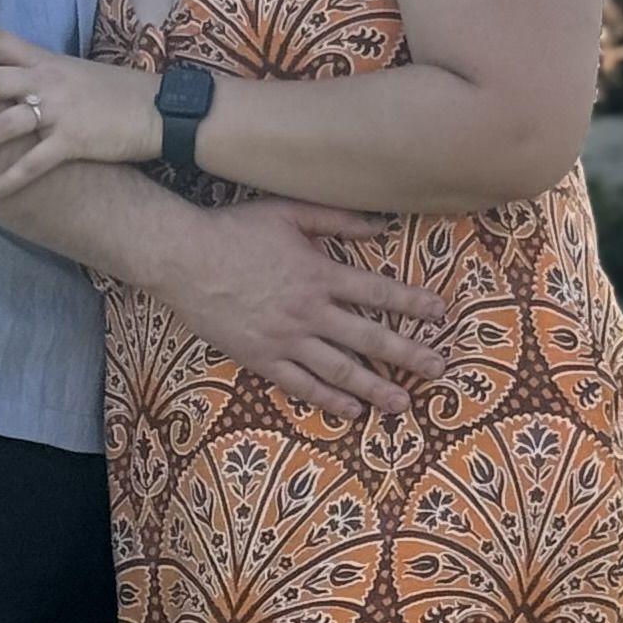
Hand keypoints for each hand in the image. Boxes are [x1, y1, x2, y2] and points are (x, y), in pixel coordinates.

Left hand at [0, 17, 164, 205]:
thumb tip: (9, 87)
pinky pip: (34, 164)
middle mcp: (48, 80)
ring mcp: (62, 110)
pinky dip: (9, 181)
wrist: (162, 110)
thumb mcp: (76, 75)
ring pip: (4, 126)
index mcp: (45, 60)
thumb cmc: (118, 94)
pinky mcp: (76, 141)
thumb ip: (41, 78)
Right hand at [155, 197, 448, 420]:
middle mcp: (309, 312)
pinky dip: (328, 400)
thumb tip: (381, 226)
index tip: (440, 314)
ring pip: (341, 370)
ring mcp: (285, 340)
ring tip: (403, 404)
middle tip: (439, 369)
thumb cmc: (234, 231)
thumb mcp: (288, 212)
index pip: (379, 292)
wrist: (182, 259)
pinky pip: (301, 385)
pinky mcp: (261, 359)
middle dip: (409, 354)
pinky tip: (351, 410)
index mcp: (319, 274)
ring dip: (376, 388)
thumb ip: (337, 218)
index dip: (413, 303)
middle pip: (370, 337)